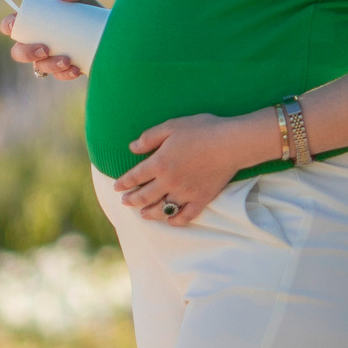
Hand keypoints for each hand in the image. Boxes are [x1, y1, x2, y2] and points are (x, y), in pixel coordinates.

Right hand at [3, 0, 101, 81]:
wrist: (111, 32)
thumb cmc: (90, 12)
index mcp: (34, 24)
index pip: (14, 26)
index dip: (8, 26)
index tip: (15, 25)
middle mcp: (37, 43)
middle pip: (19, 52)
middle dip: (27, 53)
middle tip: (45, 48)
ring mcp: (49, 58)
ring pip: (40, 67)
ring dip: (50, 65)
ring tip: (67, 60)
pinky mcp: (64, 70)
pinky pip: (59, 76)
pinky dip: (66, 74)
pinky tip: (76, 69)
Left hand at [117, 113, 248, 225]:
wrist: (231, 143)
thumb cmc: (201, 130)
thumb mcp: (171, 126)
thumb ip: (149, 138)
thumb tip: (132, 147)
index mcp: (159, 163)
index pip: (135, 176)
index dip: (124, 183)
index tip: (117, 187)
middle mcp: (169, 181)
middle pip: (145, 196)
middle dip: (132, 200)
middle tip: (125, 202)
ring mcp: (185, 193)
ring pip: (162, 209)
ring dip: (149, 213)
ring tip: (142, 214)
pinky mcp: (201, 199)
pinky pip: (186, 216)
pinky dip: (176, 221)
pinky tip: (170, 221)